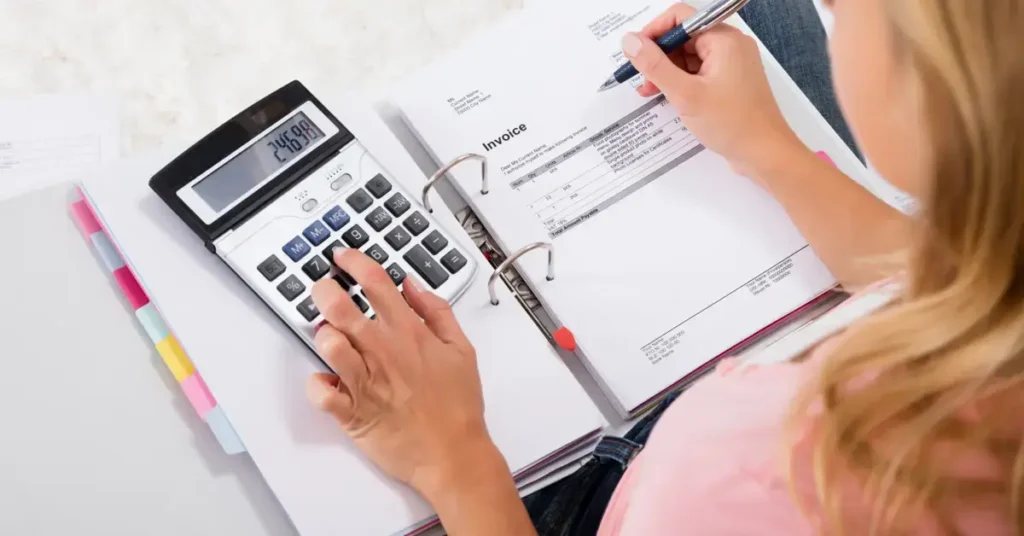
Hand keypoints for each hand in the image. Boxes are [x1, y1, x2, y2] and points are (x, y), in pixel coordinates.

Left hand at [306, 249, 501, 497]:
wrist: (454, 456)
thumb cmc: (458, 407)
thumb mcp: (462, 350)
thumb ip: (437, 312)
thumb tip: (412, 285)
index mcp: (409, 333)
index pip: (375, 282)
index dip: (354, 262)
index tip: (344, 258)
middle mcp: (383, 352)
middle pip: (339, 307)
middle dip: (323, 290)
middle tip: (323, 290)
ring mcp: (365, 382)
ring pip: (327, 344)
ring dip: (322, 335)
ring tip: (329, 337)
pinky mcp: (352, 413)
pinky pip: (319, 392)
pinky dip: (316, 384)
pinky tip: (327, 380)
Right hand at [622, 3, 805, 177]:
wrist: (765, 154)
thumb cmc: (734, 124)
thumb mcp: (685, 94)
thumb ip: (654, 65)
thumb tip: (630, 41)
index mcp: (723, 39)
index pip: (680, 18)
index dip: (654, 33)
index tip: (636, 53)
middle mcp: (730, 45)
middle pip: (684, 37)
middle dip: (659, 56)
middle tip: (643, 80)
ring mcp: (732, 64)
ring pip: (689, 56)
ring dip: (668, 71)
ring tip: (652, 92)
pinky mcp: (730, 81)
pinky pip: (699, 72)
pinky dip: (682, 82)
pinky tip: (669, 97)